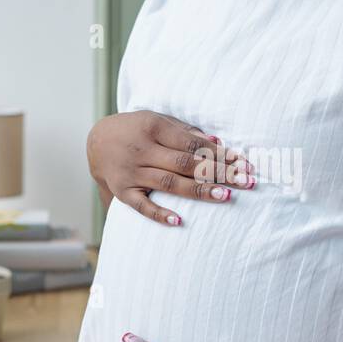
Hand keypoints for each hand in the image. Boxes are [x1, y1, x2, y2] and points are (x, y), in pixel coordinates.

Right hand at [86, 111, 254, 225]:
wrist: (97, 142)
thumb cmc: (137, 129)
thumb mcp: (158, 120)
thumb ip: (186, 131)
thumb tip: (218, 143)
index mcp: (153, 127)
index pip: (193, 143)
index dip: (220, 154)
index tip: (243, 162)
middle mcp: (142, 150)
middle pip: (186, 164)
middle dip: (218, 172)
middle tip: (245, 180)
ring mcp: (132, 172)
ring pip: (169, 183)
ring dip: (199, 191)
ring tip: (226, 196)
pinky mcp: (123, 191)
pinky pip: (142, 206)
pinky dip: (159, 214)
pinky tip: (178, 221)